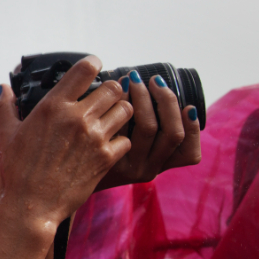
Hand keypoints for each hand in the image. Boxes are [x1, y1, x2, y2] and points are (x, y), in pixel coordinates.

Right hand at [0, 56, 132, 226]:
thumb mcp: (9, 134)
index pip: (86, 68)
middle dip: (111, 90)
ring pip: (126, 110)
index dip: (94, 64)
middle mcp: (77, 117)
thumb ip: (8, 106)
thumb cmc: (17, 170)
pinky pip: (127, 139)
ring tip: (109, 120)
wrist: (31, 206)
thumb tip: (4, 88)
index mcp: (54, 106)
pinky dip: (121, 140)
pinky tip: (108, 145)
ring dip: (119, 112)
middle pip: (113, 88)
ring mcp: (95, 138)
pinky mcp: (106, 159)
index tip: (93, 68)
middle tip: (104, 98)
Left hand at [96, 70, 200, 189]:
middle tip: (155, 81)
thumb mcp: (132, 153)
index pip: (189, 153)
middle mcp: (148, 169)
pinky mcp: (105, 156)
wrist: (65, 178)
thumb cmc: (100, 157)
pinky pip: (121, 127)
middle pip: (172, 133)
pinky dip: (122, 104)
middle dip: (167, 101)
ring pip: (148, 126)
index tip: (187, 106)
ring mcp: (128, 165)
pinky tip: (116, 92)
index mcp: (159, 166)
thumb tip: (156, 91)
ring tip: (132, 80)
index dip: (192, 128)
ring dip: (145, 98)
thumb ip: (149, 131)